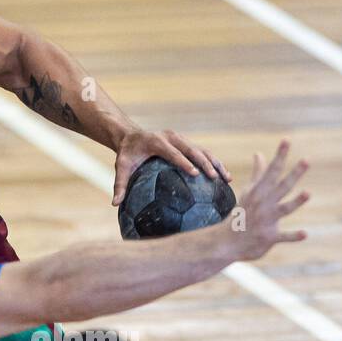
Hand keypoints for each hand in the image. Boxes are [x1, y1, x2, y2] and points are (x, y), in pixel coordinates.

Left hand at [113, 129, 230, 205]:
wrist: (131, 136)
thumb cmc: (127, 154)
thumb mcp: (121, 167)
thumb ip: (119, 184)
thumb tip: (114, 204)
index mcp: (156, 141)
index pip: (173, 152)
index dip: (184, 162)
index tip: (195, 174)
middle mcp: (171, 137)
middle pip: (192, 149)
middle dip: (204, 163)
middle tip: (214, 178)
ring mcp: (181, 138)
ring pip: (202, 150)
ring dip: (215, 163)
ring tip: (226, 179)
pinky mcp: (186, 142)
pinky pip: (203, 152)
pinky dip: (214, 163)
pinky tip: (224, 177)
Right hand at [229, 139, 309, 260]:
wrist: (227, 241)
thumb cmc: (241, 214)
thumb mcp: (249, 192)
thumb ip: (258, 173)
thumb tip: (259, 153)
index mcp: (260, 192)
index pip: (272, 170)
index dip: (280, 155)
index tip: (287, 140)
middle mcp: (264, 203)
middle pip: (282, 186)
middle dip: (294, 174)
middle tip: (307, 160)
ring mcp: (266, 220)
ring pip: (284, 209)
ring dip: (295, 202)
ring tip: (308, 193)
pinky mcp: (269, 237)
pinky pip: (283, 236)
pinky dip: (293, 236)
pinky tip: (305, 234)